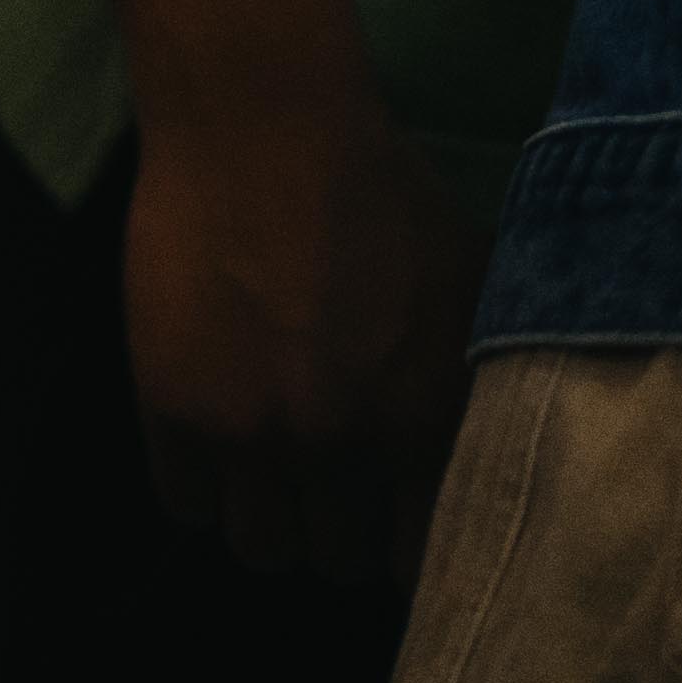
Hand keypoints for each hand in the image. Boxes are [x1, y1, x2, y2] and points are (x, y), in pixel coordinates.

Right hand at [118, 79, 470, 585]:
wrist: (262, 123)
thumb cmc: (379, 190)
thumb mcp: (470, 283)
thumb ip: (485, 377)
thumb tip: (508, 443)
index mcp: (423, 423)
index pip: (419, 558)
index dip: (401, 545)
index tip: (386, 522)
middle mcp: (342, 447)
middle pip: (334, 559)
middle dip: (333, 528)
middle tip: (323, 488)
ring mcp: (252, 433)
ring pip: (258, 548)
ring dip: (265, 518)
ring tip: (265, 474)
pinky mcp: (173, 408)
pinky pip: (184, 504)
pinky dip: (199, 487)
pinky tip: (212, 442)